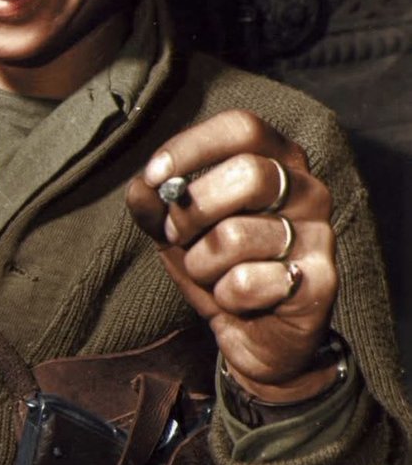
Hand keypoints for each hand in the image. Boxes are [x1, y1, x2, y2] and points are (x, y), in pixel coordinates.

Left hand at [126, 110, 338, 401]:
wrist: (257, 337)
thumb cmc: (217, 265)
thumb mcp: (175, 229)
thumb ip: (155, 204)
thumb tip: (142, 188)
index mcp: (277, 160)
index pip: (243, 128)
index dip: (193, 146)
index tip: (154, 176)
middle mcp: (309, 189)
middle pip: (246, 175)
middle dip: (191, 211)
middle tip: (175, 235)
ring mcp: (320, 234)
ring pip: (235, 235)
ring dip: (202, 263)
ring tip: (212, 274)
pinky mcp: (321, 281)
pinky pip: (246, 281)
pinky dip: (224, 295)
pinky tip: (240, 300)